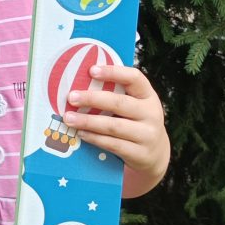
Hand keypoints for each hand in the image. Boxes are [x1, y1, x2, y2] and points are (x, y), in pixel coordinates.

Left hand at [65, 63, 169, 194]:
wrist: (156, 153)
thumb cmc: (136, 121)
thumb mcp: (134, 105)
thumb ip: (116, 94)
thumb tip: (80, 81)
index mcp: (148, 96)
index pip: (134, 78)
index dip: (114, 72)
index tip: (91, 70)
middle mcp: (151, 113)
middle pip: (119, 103)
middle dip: (92, 99)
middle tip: (71, 97)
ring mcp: (147, 135)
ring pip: (114, 126)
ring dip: (88, 121)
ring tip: (69, 118)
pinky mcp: (140, 154)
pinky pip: (113, 144)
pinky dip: (95, 138)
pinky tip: (81, 133)